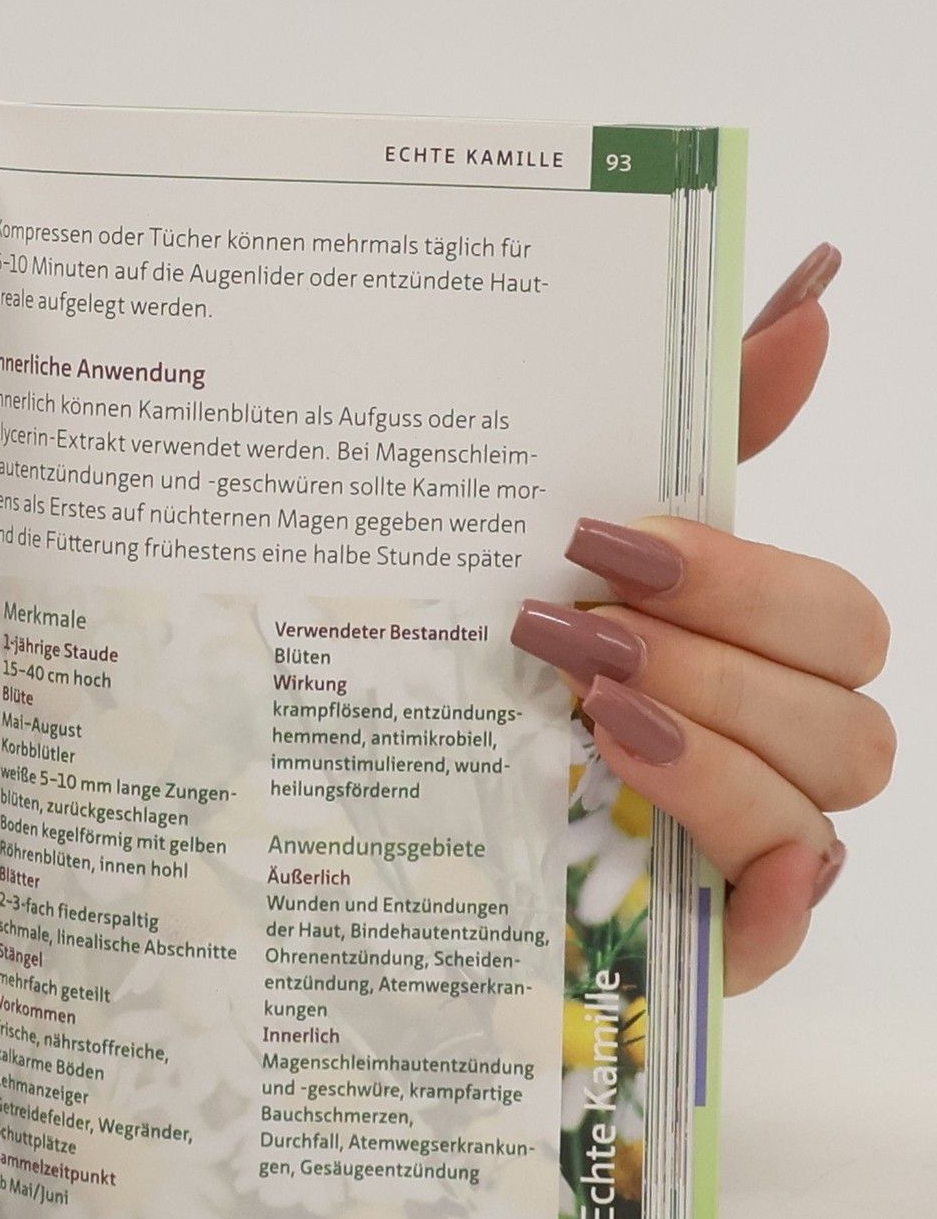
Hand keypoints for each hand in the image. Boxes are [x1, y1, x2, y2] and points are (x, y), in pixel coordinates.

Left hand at [514, 245, 893, 993]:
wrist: (371, 829)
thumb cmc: (493, 676)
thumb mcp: (563, 553)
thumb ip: (689, 434)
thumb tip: (811, 282)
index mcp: (742, 655)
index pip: (829, 609)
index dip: (738, 572)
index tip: (601, 539)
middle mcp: (766, 746)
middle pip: (847, 693)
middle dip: (716, 647)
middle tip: (573, 631)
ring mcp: (746, 845)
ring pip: (830, 791)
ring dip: (715, 741)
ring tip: (590, 712)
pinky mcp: (712, 936)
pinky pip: (789, 914)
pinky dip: (756, 876)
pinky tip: (666, 823)